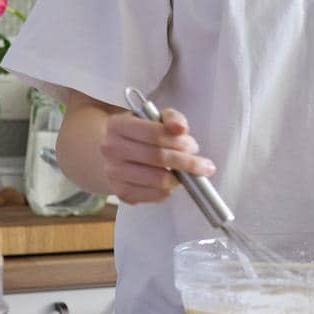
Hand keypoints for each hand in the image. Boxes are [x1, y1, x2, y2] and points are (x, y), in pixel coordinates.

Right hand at [100, 107, 214, 204]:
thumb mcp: (154, 118)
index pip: (155, 134)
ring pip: (158, 179)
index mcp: (118, 125)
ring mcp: (114, 172)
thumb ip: (172, 118)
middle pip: (159, 158)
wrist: (113, 155)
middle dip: (186, 162)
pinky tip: (171, 182)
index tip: (193, 146)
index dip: (179, 142)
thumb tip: (181, 128)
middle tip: (202, 165)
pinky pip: (154, 195)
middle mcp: (111, 148)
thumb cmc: (140, 135)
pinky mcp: (121, 192)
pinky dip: (169, 190)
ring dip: (180, 178)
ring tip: (186, 173)